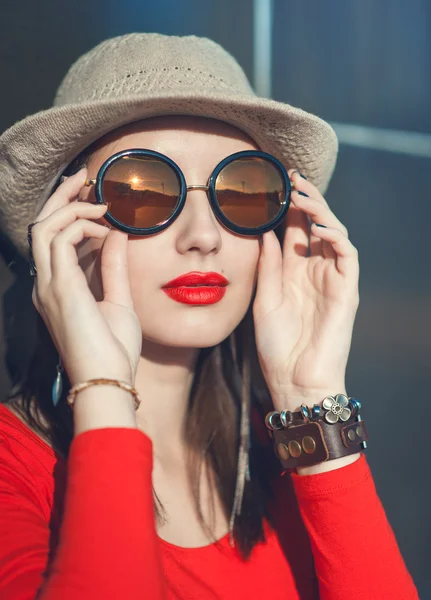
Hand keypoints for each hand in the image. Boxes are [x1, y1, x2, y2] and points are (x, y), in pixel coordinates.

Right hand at [30, 168, 141, 387]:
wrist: (108, 379)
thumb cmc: (113, 349)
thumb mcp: (118, 301)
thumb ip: (114, 268)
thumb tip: (118, 235)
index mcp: (58, 289)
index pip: (53, 240)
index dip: (68, 213)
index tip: (94, 199)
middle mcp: (47, 284)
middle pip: (42, 226)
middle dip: (61, 197)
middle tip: (84, 177)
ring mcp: (49, 284)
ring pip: (45, 227)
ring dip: (72, 207)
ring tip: (100, 201)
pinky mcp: (59, 285)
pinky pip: (61, 239)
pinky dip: (81, 226)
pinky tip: (104, 229)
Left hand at [253, 170, 359, 410]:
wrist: (294, 381)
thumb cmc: (277, 347)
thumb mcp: (264, 300)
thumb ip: (267, 267)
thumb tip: (263, 232)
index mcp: (293, 273)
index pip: (294, 231)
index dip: (289, 208)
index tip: (277, 183)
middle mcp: (313, 272)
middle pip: (314, 227)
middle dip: (306, 201)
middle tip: (293, 178)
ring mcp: (331, 280)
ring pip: (333, 234)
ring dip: (321, 212)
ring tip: (303, 194)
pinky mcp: (346, 290)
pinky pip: (347, 256)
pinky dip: (336, 237)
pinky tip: (319, 225)